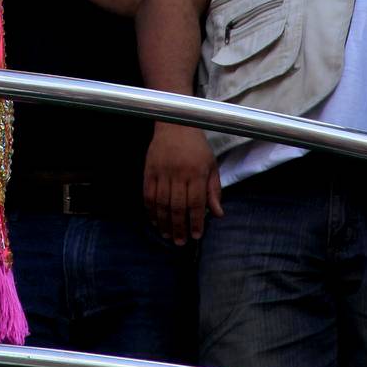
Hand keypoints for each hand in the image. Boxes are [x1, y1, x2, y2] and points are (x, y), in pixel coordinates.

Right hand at [143, 121, 222, 243]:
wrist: (175, 124)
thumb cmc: (197, 147)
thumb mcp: (211, 166)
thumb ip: (214, 190)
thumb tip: (218, 214)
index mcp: (197, 173)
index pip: (197, 203)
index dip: (196, 221)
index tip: (196, 235)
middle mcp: (179, 173)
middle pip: (178, 206)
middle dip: (179, 227)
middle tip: (180, 242)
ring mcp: (162, 172)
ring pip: (161, 203)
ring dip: (164, 222)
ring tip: (167, 235)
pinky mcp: (149, 170)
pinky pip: (148, 194)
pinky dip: (150, 210)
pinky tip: (155, 220)